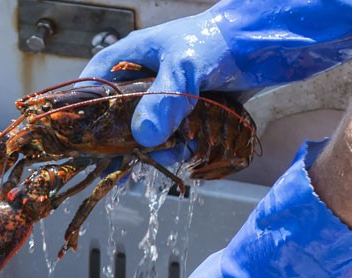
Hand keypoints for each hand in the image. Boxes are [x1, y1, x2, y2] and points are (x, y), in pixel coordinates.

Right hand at [81, 0, 351, 146]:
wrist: (268, 43)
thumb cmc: (221, 40)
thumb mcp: (187, 68)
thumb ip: (165, 100)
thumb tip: (144, 138)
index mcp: (129, 58)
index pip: (90, 87)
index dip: (84, 115)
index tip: (85, 143)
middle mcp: (144, 79)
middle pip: (118, 119)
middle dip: (128, 143)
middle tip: (134, 162)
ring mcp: (167, 97)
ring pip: (148, 134)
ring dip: (159, 150)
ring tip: (176, 152)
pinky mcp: (189, 111)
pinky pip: (175, 137)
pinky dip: (181, 148)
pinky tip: (192, 149)